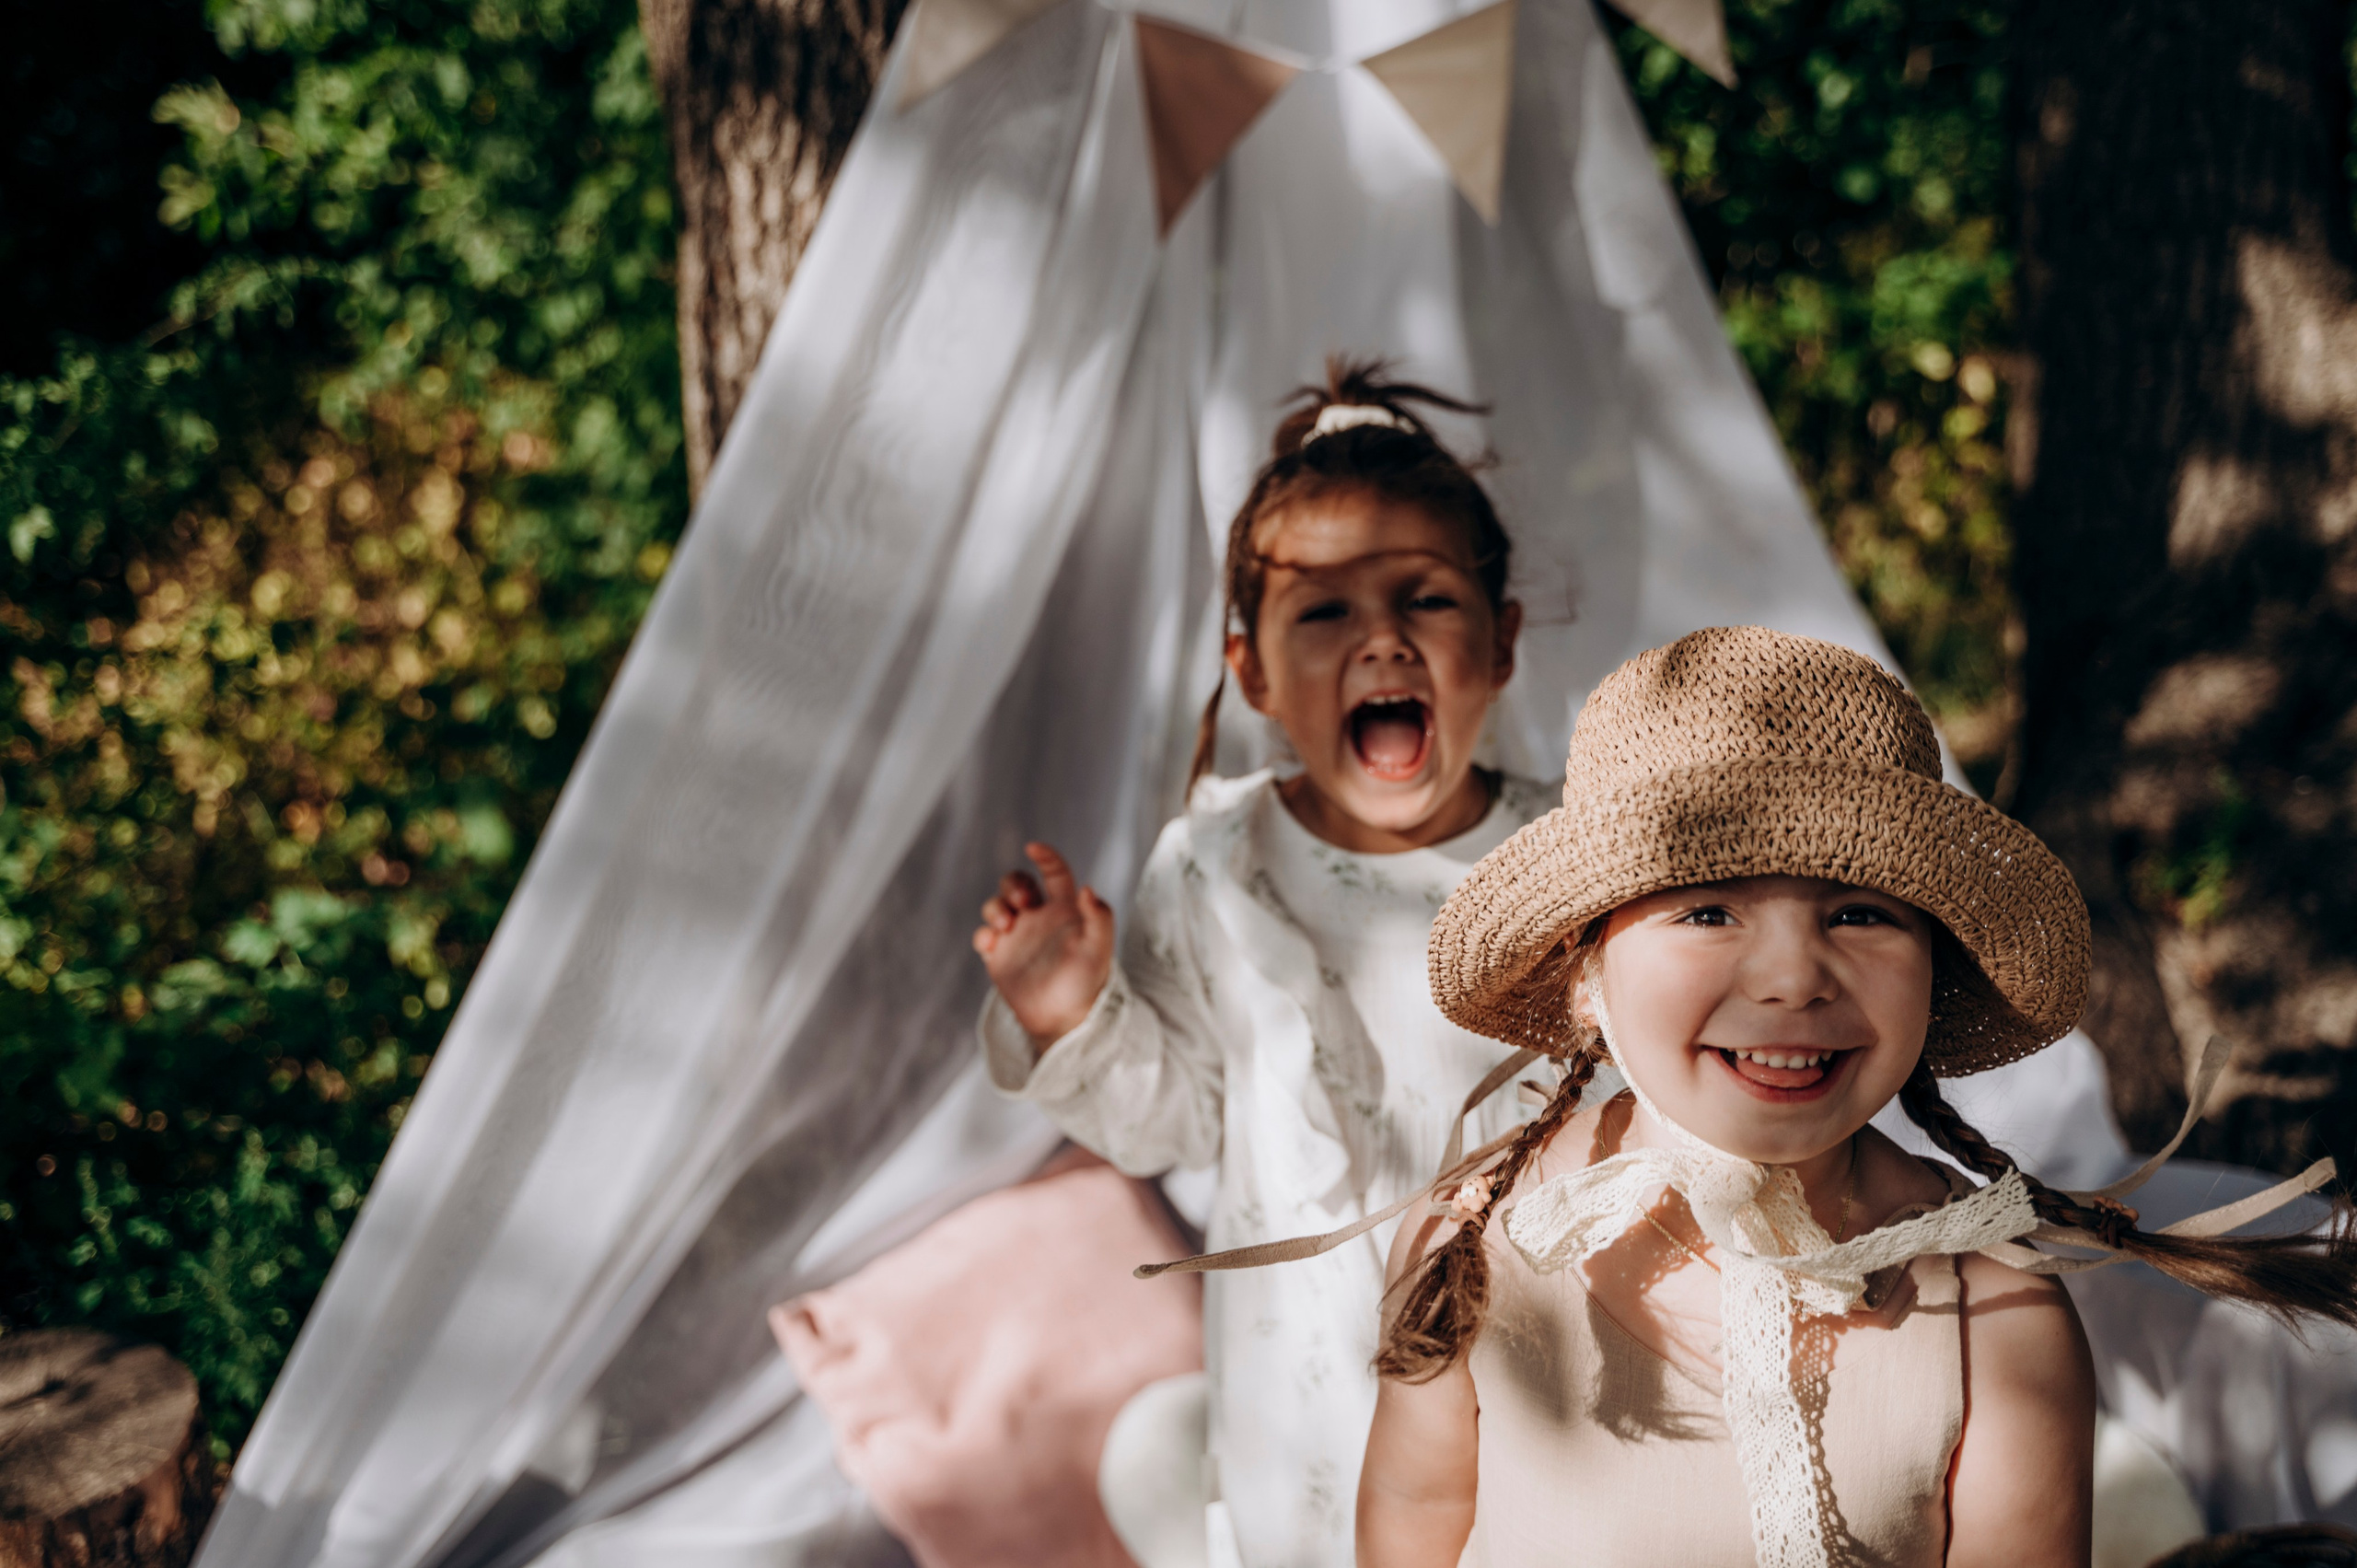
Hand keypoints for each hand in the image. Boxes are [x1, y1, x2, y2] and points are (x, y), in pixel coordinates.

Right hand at [973, 842, 1114, 1050]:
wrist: (1064, 1020)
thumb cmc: (1087, 985)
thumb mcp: (1099, 951)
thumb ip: (1099, 918)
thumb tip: (1088, 887)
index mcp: (1065, 909)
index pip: (1055, 872)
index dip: (1045, 856)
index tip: (1033, 848)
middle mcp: (1039, 917)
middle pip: (1017, 882)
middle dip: (1012, 883)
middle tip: (1020, 901)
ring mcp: (1017, 936)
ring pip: (996, 905)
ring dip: (995, 908)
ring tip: (1004, 927)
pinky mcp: (999, 956)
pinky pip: (983, 935)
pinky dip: (982, 935)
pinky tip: (991, 946)